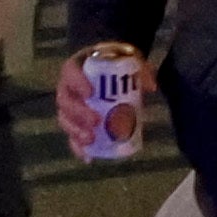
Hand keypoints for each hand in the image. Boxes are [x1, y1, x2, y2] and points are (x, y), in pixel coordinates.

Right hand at [53, 41, 143, 158]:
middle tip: (95, 121)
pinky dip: (77, 147)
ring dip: (76, 131)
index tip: (90, 92)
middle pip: (66, 101)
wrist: (110, 67)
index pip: (70, 72)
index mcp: (76, 67)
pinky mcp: (75, 122)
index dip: (77, 83)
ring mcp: (69, 106)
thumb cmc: (116, 61)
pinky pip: (71, 136)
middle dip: (79, 113)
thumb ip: (141, 69)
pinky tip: (88, 157)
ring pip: (65, 120)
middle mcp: (67, 87)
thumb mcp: (130, 59)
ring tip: (90, 139)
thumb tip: (151, 87)